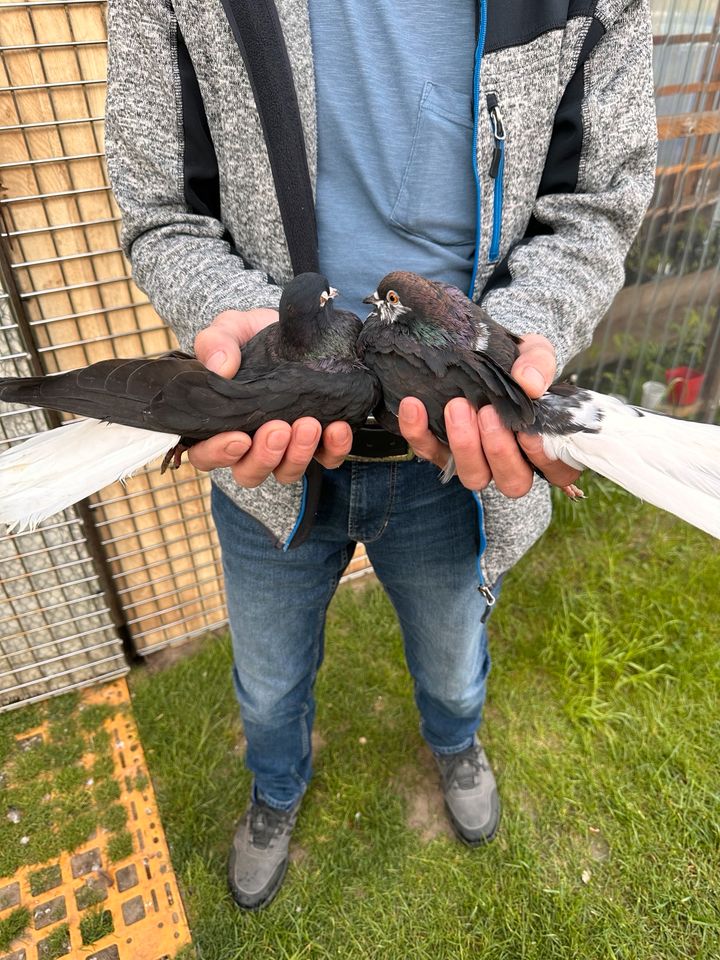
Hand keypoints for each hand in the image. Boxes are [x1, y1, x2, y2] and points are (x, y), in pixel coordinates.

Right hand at [188, 308, 352, 484]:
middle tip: (279, 428)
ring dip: (298, 454)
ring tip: (309, 424)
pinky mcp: (319, 442)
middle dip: (265, 456)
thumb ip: (217, 343)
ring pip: (286, 472)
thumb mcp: (229, 329)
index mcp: (218, 424)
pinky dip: (334, 449)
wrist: (293, 328)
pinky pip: (327, 459)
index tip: (239, 439)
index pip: (207, 455)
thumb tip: (221, 367)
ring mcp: (286, 447)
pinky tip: (338, 427)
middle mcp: (250, 444)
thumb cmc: (250, 336)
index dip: (219, 454)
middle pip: (249, 472)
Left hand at [398, 333, 581, 496]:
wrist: (482, 352)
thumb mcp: (535, 354)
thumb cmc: (519, 363)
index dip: (545, 459)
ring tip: (457, 407)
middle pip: (512, 482)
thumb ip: (538, 365)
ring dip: (464, 445)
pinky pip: (428, 451)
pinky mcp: (440, 452)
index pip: (558, 472)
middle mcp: (511, 463)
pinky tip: (414, 405)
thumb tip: (529, 383)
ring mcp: (475, 461)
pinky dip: (418, 431)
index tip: (529, 433)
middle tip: (487, 413)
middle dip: (498, 451)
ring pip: (473, 477)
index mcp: (544, 446)